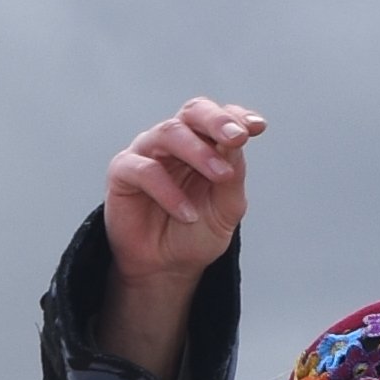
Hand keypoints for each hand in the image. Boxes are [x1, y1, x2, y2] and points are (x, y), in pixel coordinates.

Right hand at [98, 98, 263, 315]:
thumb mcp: (226, 208)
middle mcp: (175, 141)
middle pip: (193, 111)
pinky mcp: (122, 172)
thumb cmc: (195, 234)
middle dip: (217, 121)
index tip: (257, 128)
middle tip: (237, 138)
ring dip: (198, 152)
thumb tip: (238, 141)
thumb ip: (232, 175)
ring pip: (169, 132)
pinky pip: (145, 169)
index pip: (220, 117)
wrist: (166, 268)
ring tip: (219, 176)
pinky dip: (169, 191)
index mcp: (204, 143)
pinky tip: (187, 213)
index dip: (237, 116)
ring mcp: (147, 153)